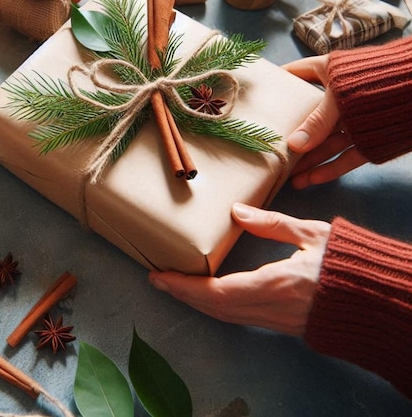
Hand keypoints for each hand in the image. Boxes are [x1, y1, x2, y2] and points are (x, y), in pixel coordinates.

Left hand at [149, 204, 330, 335]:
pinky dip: (217, 307)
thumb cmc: (348, 263)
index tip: (160, 276)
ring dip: (197, 303)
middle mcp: (271, 308)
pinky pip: (240, 318)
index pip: (218, 292)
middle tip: (158, 279)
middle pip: (216, 308)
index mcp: (276, 285)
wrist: (377, 300)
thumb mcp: (313, 235)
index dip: (185, 287)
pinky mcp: (282, 323)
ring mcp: (277, 320)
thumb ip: (273, 223)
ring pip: (227, 316)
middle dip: (183, 295)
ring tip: (175, 285)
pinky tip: (208, 296)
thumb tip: (236, 212)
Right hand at [283, 56, 367, 187]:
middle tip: (272, 151)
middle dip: (291, 136)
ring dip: (311, 161)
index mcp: (329, 72)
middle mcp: (339, 97)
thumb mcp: (339, 96)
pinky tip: (314, 180)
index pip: (296, 73)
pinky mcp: (370, 138)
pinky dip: (332, 168)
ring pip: (328, 142)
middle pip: (309, 118)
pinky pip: (347, 155)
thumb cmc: (377, 80)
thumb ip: (317, 122)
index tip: (260, 93)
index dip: (278, 80)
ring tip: (292, 179)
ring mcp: (354, 118)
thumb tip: (294, 146)